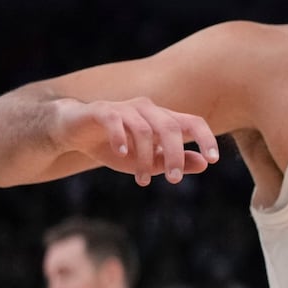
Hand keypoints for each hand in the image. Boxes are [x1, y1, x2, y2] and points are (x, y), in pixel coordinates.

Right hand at [52, 97, 217, 185]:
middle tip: (174, 180)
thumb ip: (175, 161)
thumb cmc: (116, 148)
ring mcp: (125, 107)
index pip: (193, 122)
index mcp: (163, 119)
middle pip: (170, 127)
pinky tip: (121, 154)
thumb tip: (204, 164)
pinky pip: (115, 120)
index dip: (206, 138)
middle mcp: (148, 109)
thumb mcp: (147, 160)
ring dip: (144, 157)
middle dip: (175, 154)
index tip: (214, 160)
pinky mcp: (101, 110)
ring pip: (144, 129)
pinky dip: (120, 137)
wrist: (74, 132)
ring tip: (142, 180)